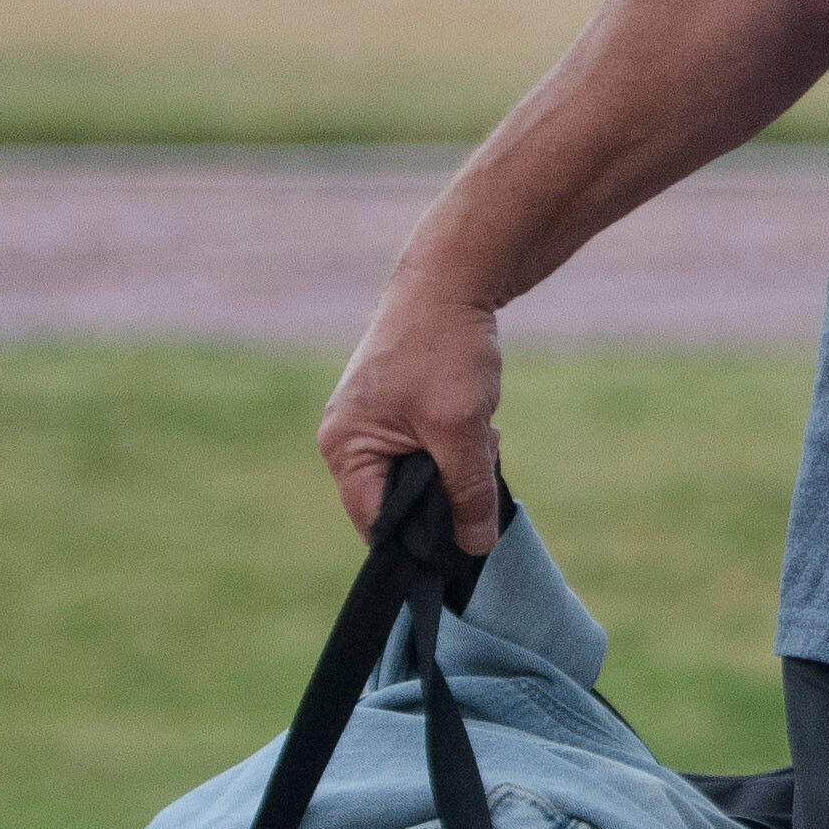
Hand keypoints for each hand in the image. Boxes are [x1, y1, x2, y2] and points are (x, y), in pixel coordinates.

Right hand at [319, 279, 505, 540]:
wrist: (453, 281)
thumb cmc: (445, 352)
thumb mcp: (461, 429)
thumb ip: (468, 490)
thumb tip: (476, 546)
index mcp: (345, 449)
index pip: (375, 522)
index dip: (418, 540)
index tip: (462, 545)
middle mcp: (348, 438)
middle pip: (398, 499)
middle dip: (446, 493)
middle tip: (481, 472)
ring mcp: (372, 420)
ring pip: (421, 471)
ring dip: (459, 464)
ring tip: (484, 434)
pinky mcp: (399, 405)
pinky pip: (429, 445)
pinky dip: (459, 441)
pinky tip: (484, 419)